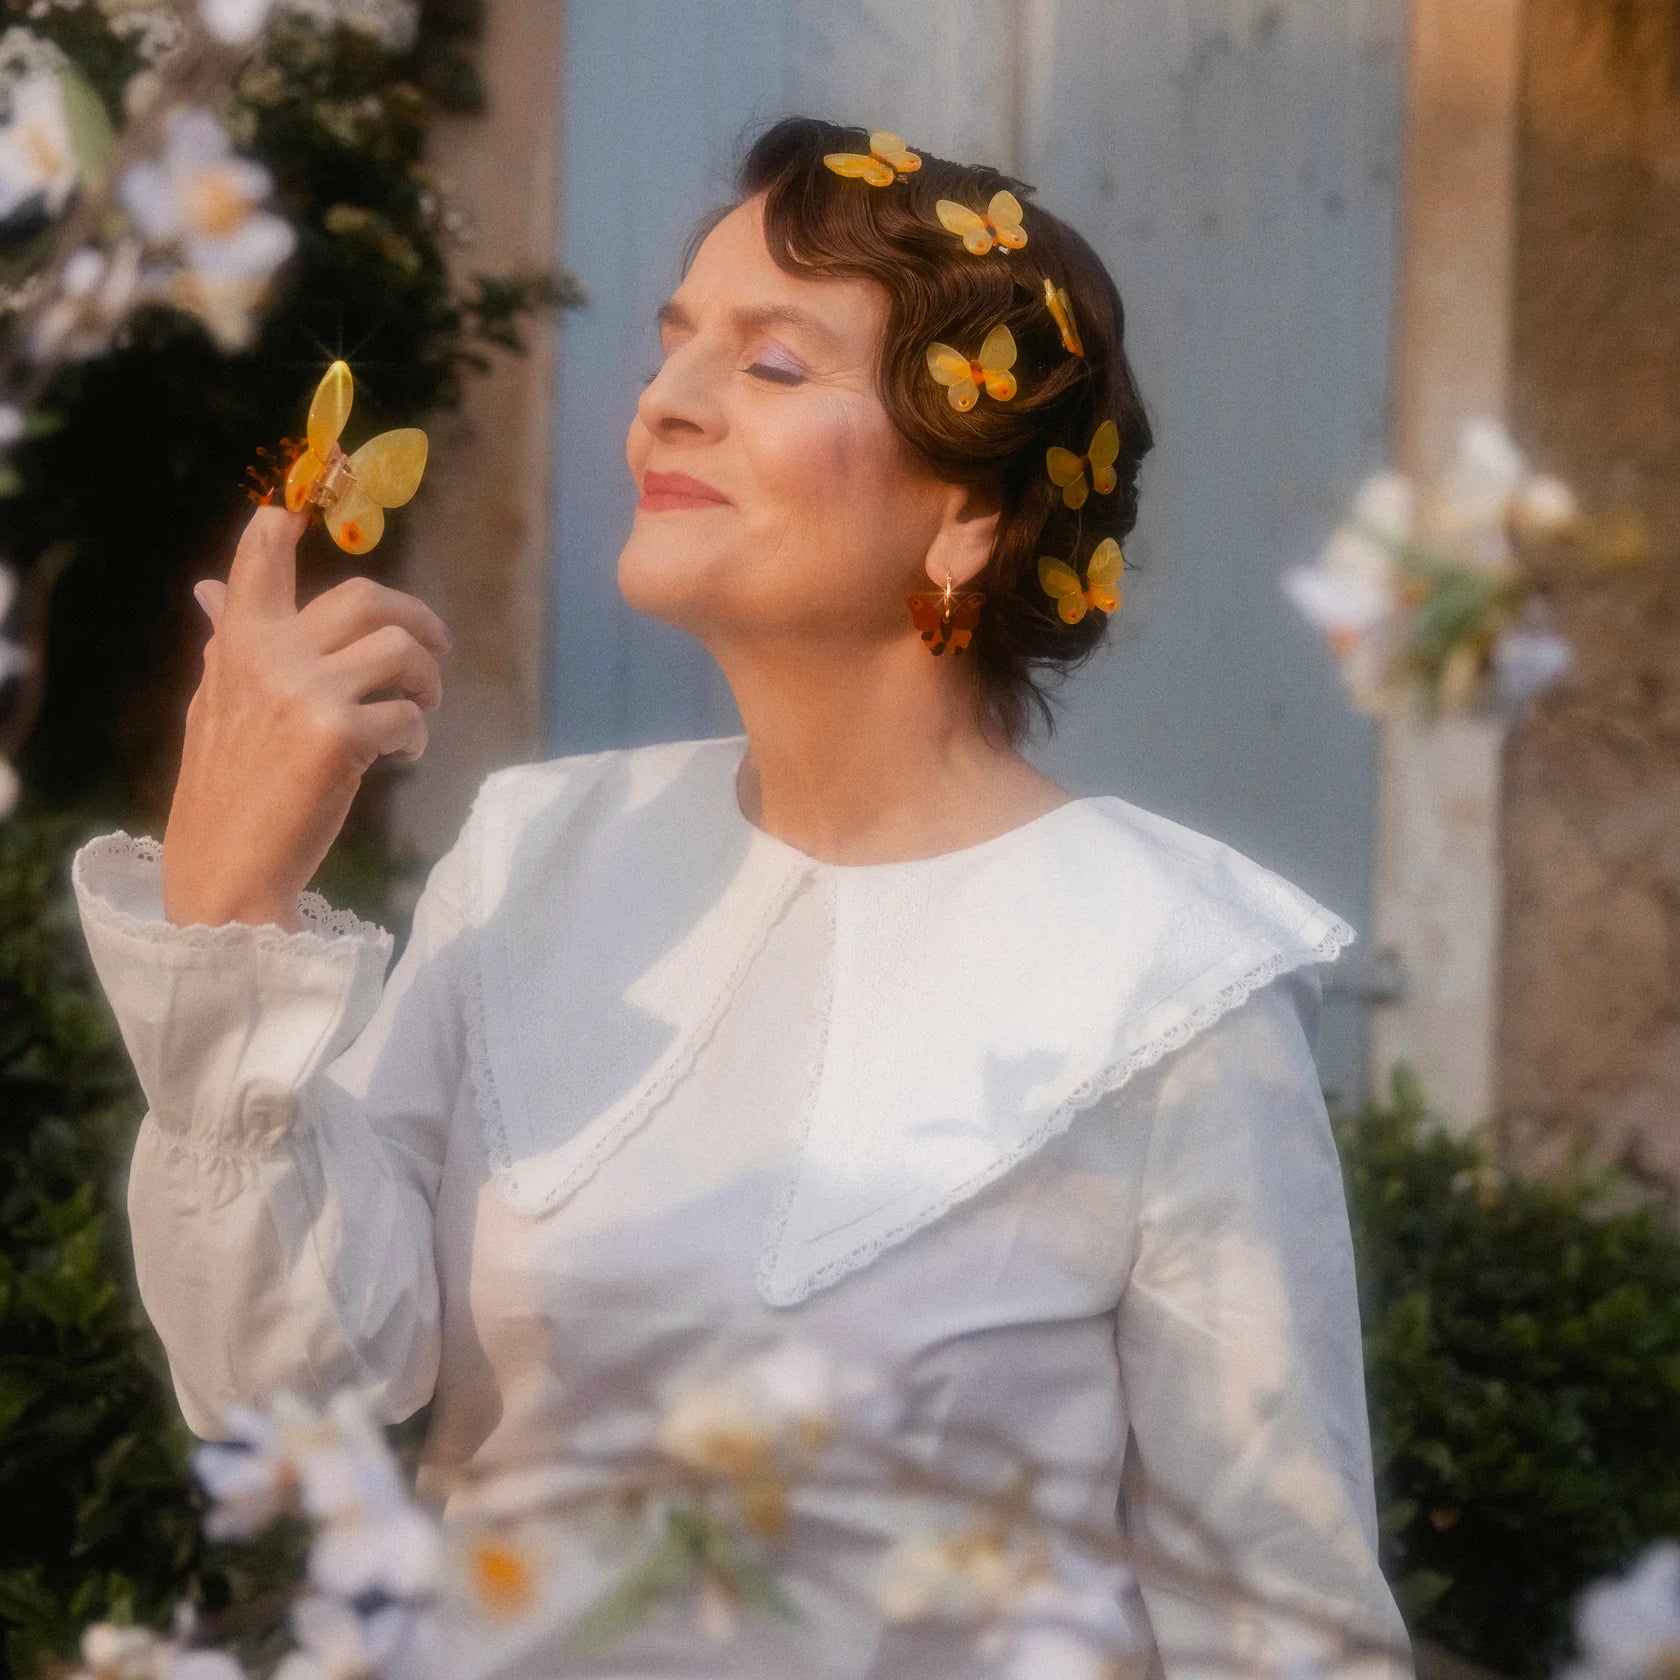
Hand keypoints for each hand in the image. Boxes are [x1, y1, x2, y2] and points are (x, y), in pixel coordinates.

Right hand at [161, 504, 451, 930]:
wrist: (229, 868)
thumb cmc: (228, 790)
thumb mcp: (215, 705)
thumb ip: (227, 644)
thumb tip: (208, 590)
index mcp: (238, 645)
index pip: (258, 566)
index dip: (279, 527)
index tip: (293, 505)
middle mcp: (269, 655)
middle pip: (365, 597)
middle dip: (415, 617)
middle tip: (439, 648)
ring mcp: (305, 690)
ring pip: (400, 649)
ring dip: (426, 681)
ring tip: (420, 713)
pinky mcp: (339, 734)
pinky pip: (408, 714)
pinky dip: (416, 735)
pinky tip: (401, 756)